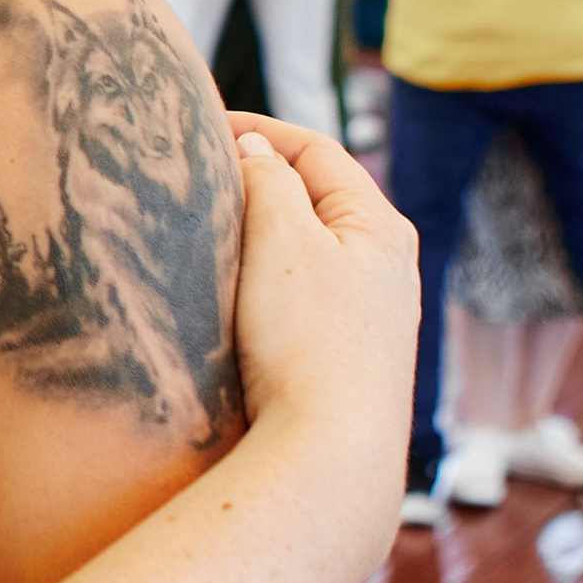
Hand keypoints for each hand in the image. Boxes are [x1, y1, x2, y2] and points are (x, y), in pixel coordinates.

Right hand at [224, 115, 415, 499]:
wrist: (330, 455)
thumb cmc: (308, 342)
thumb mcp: (282, 239)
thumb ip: (268, 180)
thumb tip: (257, 151)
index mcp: (380, 225)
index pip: (317, 150)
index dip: (258, 129)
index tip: (201, 127)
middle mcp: (386, 269)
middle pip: (314, 200)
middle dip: (256, 183)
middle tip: (197, 177)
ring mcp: (369, 319)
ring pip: (306, 254)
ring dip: (258, 236)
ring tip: (206, 234)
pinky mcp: (346, 362)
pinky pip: (301, 300)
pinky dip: (264, 283)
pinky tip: (231, 300)